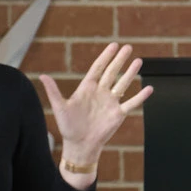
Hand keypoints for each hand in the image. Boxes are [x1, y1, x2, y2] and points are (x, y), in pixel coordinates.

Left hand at [38, 42, 150, 180]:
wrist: (79, 145)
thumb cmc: (68, 127)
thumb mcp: (59, 107)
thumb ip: (53, 91)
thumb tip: (42, 76)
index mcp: (87, 88)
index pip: (98, 68)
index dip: (106, 56)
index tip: (113, 45)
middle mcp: (100, 92)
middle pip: (112, 72)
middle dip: (120, 60)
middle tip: (128, 47)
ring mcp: (110, 102)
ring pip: (123, 84)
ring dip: (130, 73)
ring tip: (138, 61)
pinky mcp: (118, 114)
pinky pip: (131, 103)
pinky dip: (140, 96)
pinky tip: (149, 88)